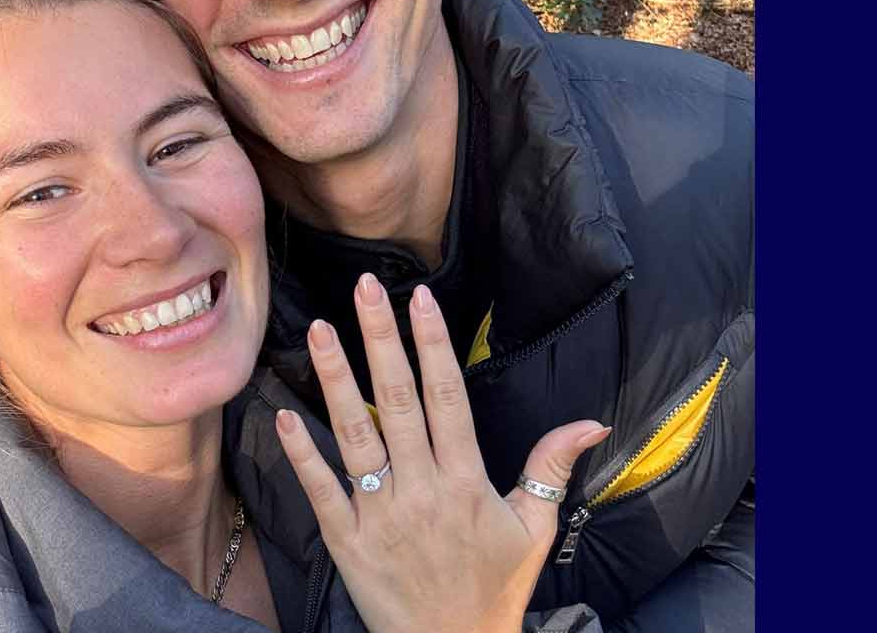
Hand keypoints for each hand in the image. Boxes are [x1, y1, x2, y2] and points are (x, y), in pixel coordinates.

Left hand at [274, 274, 611, 632]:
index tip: (421, 299)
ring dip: (335, 381)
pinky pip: (321, 490)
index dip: (433, 345)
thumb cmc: (495, 586)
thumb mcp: (535, 526)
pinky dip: (302, 453)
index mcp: (465, 480)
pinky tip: (284, 413)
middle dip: (381, 340)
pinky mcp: (347, 541)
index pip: (447, 397)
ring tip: (320, 330)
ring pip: (355, 435)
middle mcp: (421, 489)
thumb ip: (551, 466)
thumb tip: (592, 420)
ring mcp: (380, 514)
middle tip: (364, 289)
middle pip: (398, 401)